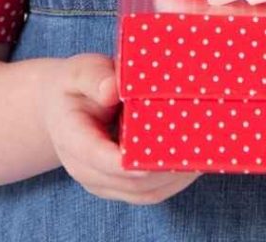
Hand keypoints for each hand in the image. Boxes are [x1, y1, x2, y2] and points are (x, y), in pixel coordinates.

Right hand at [40, 52, 202, 203]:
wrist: (61, 106)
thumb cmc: (74, 85)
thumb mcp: (79, 71)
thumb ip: (94, 78)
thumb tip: (112, 90)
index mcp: (73, 140)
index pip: (104, 159)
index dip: (135, 160)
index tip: (166, 150)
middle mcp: (86, 170)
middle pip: (131, 183)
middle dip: (167, 169)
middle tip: (200, 146)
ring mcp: (103, 183)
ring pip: (145, 193)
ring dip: (176, 179)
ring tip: (205, 155)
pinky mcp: (119, 185)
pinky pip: (148, 192)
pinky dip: (173, 181)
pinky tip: (194, 162)